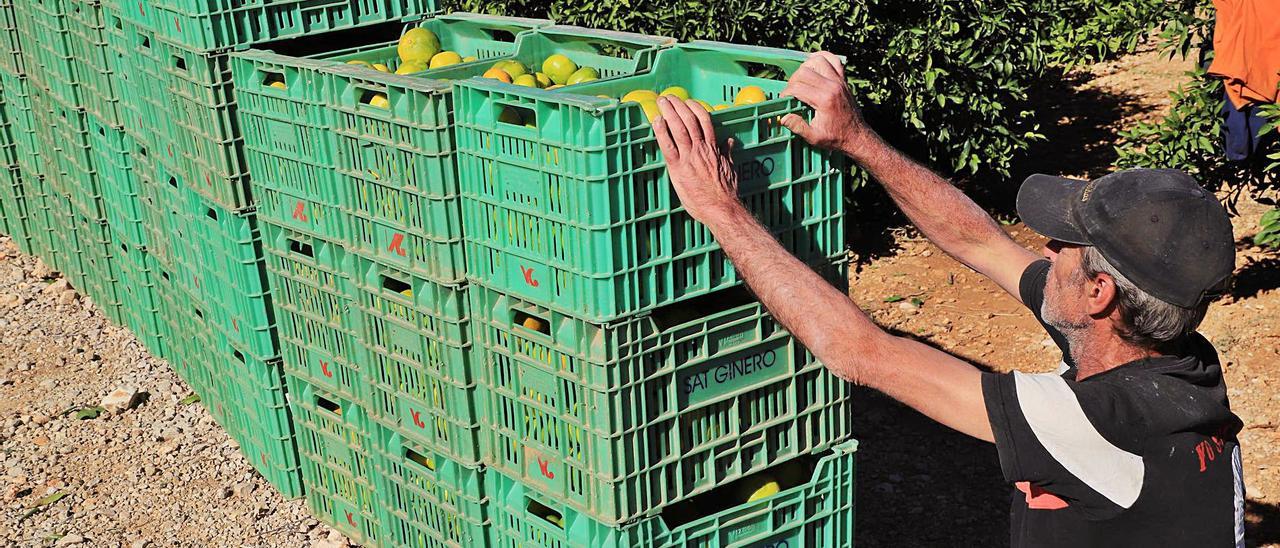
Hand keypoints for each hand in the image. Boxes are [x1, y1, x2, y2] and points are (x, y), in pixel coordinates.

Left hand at [652, 95, 743, 224]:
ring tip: (662, 101)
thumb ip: (727, 154)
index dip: (696, 107)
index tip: (688, 101)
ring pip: (679, 127)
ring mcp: (689, 157)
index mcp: (713, 148)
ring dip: (669, 111)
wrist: (720, 208)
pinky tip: (656, 121)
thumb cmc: (725, 193)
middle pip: (689, 119)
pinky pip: (668, 145)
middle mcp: (701, 149)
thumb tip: (729, 142)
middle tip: (669, 97)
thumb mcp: (730, 169)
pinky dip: (661, 131)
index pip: (705, 120)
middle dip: (678, 105)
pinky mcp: (678, 168)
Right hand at [781, 52, 874, 157]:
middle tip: (792, 92)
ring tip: (801, 78)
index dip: (786, 93)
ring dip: (806, 67)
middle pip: (804, 72)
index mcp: (824, 100)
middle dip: (793, 80)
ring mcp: (839, 81)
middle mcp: (832, 86)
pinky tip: (815, 63)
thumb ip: (798, 126)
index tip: (784, 100)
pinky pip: (834, 60)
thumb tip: (783, 118)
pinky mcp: (843, 80)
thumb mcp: (814, 137)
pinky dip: (824, 57)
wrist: (857, 137)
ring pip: (818, 61)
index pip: (797, 87)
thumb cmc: (837, 138)